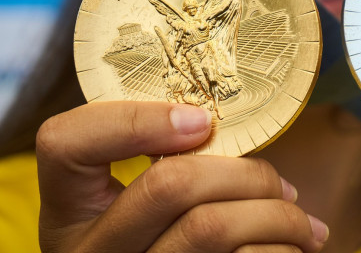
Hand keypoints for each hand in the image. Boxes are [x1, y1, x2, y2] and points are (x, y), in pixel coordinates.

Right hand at [36, 101, 327, 251]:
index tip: (201, 121)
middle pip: (167, 184)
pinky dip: (280, 249)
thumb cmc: (177, 241)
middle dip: (244, 172)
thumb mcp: (144, 209)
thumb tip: (229, 123)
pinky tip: (290, 249)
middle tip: (279, 185)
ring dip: (275, 214)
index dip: (133, 120)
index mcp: (71, 213)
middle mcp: (89, 251)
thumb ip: (168, 164)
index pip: (63, 142)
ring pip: (209, 226)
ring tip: (297, 218)